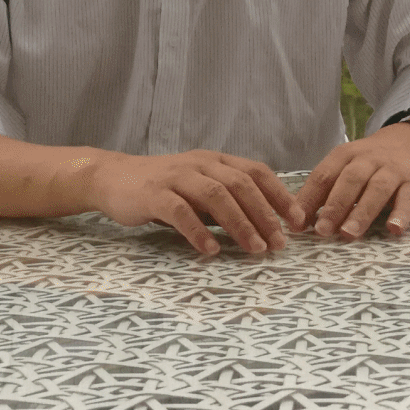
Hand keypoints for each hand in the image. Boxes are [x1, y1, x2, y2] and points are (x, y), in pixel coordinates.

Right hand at [85, 150, 298, 255]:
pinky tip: (211, 250)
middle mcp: (199, 163)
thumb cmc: (162, 188)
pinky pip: (181, 212)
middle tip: (280, 242)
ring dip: (240, 223)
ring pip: (216, 195)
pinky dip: (199, 232)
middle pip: (240, 184)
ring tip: (255, 248)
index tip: (298, 221)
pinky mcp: (154, 193)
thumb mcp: (198, 188)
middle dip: (265, 214)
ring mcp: (176, 176)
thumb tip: (265, 226)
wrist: (111, 178)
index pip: (256, 171)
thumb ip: (225, 201)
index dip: (280, 195)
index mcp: (214, 160)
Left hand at [294, 122, 409, 240]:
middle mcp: (368, 159)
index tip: (297, 224)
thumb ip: (326, 190)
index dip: (309, 199)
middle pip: (350, 180)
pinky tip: (394, 229)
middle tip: (322, 231)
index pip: (323, 175)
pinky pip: (409, 198)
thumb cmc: (370, 163)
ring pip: (377, 189)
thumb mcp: (346, 166)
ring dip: (362, 212)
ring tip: (349, 234)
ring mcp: (393, 170)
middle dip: (335, 206)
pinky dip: (401, 214)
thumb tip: (299, 220)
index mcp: (345, 155)